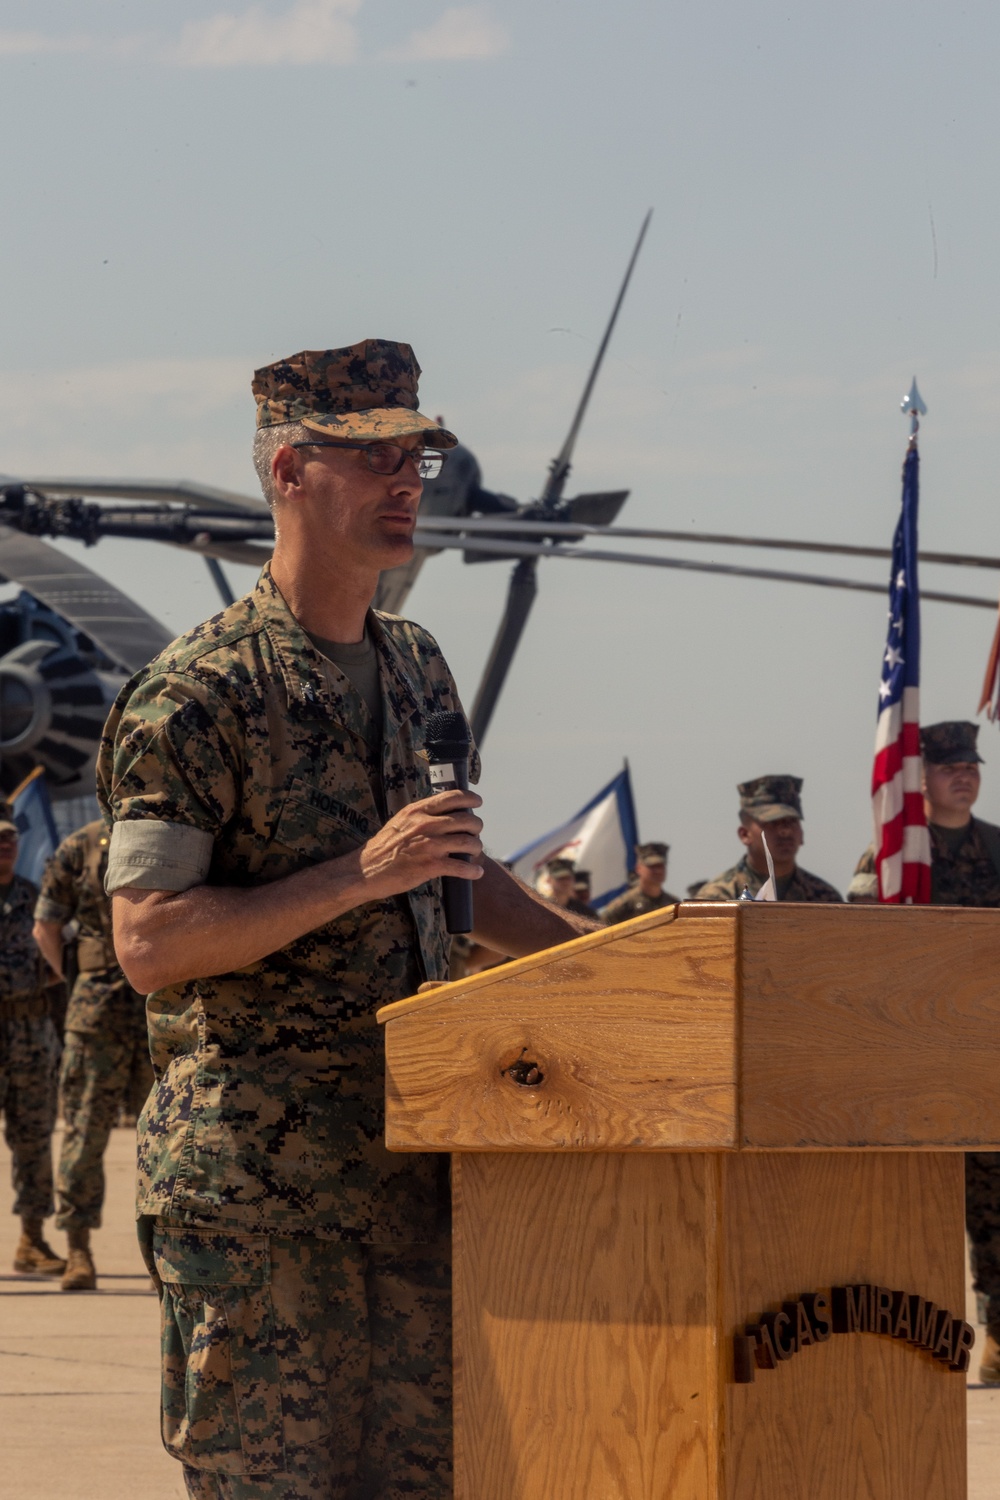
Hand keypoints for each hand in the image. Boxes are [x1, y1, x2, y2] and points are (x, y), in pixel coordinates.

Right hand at [355, 789, 483, 900]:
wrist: (367, 870)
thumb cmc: (384, 847)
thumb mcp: (401, 821)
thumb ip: (422, 815)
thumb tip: (445, 813)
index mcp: (418, 810)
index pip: (453, 797)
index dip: (471, 798)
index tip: (477, 802)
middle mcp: (426, 824)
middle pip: (467, 820)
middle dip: (476, 827)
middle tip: (475, 834)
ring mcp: (429, 845)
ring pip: (468, 842)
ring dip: (476, 848)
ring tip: (475, 853)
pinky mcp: (431, 865)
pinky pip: (461, 867)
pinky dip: (472, 871)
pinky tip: (475, 873)